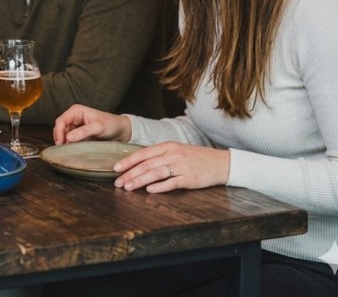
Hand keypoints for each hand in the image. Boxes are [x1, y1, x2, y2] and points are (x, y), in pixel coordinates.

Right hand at [52, 104, 131, 143]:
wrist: (120, 130)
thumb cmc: (111, 124)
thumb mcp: (98, 127)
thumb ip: (83, 132)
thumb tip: (68, 137)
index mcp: (76, 111)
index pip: (61, 121)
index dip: (58, 132)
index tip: (61, 143)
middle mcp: (74, 117)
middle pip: (60, 128)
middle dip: (59, 137)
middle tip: (62, 149)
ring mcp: (75, 126)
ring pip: (63, 134)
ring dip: (63, 142)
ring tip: (66, 150)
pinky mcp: (78, 134)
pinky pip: (69, 139)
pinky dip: (68, 144)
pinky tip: (70, 150)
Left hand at [112, 142, 230, 192]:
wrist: (221, 163)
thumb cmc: (196, 157)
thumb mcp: (177, 150)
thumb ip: (159, 155)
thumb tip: (138, 163)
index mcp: (168, 146)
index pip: (143, 153)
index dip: (128, 161)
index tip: (116, 168)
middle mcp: (173, 154)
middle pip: (146, 164)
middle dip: (130, 174)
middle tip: (118, 182)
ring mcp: (181, 166)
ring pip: (155, 173)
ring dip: (140, 181)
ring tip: (128, 187)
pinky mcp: (190, 178)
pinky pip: (172, 183)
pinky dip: (160, 187)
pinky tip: (149, 190)